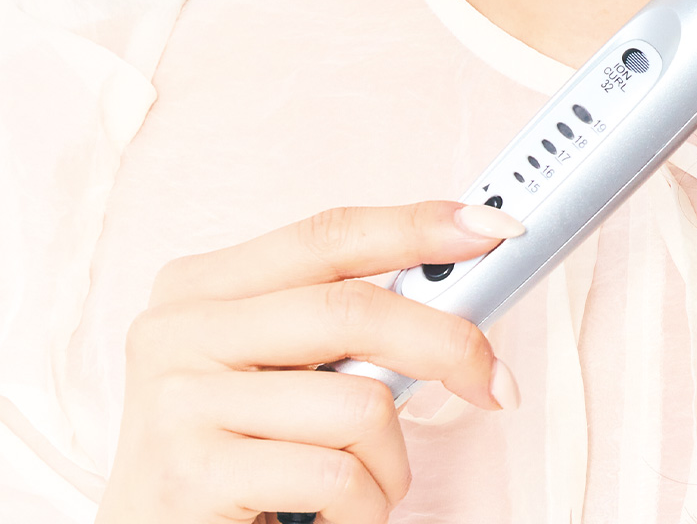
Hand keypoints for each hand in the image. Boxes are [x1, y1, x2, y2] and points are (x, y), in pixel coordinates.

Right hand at [97, 200, 525, 523]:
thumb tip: (459, 290)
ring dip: (390, 461)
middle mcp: (177, 330)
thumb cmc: (235, 456)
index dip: (418, 226)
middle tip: (496, 382)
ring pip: (358, 405)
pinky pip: (335, 477)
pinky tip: (336, 519)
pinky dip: (364, 506)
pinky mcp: (192, 475)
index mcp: (202, 285)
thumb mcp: (277, 369)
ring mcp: (177, 402)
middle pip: (355, 309)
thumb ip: (342, 324)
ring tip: (365, 486)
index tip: (495, 228)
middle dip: (448, 344)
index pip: (330, 233)